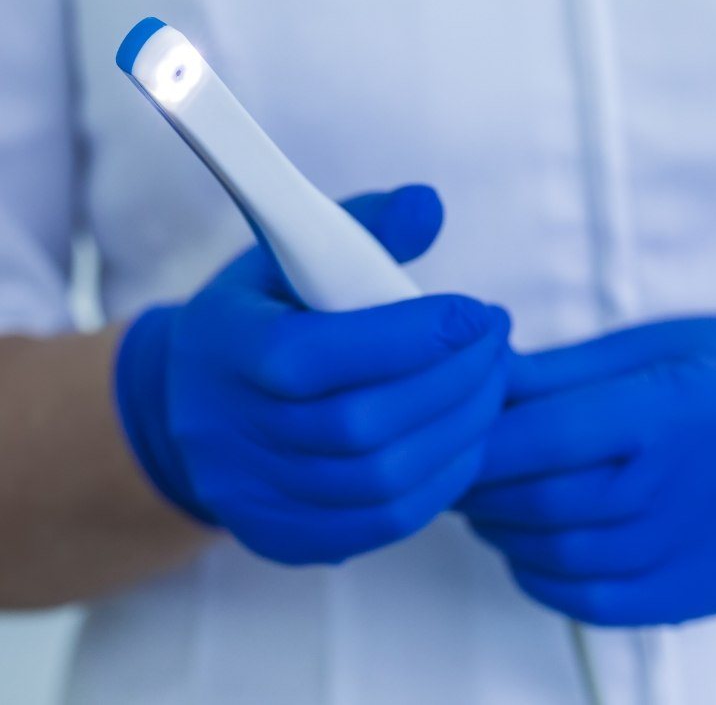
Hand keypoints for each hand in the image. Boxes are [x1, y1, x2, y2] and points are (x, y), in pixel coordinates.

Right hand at [116, 185, 511, 564]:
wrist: (191, 407)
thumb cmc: (259, 319)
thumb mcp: (289, 256)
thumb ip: (362, 227)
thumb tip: (430, 206)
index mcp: (225, 349)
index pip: (318, 355)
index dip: (410, 337)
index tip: (476, 313)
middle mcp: (230, 433)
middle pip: (361, 426)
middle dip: (453, 382)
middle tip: (497, 344)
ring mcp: (256, 497)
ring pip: (382, 481)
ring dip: (459, 431)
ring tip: (493, 386)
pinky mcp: (285, 537)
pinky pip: (383, 522)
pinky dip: (442, 481)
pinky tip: (466, 438)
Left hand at [459, 308, 715, 624]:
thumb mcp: (645, 344)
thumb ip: (556, 372)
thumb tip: (475, 384)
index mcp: (682, 403)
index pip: (553, 435)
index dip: (483, 444)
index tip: (448, 440)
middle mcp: (704, 480)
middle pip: (553, 503)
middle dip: (482, 492)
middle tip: (454, 475)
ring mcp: (713, 545)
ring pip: (570, 559)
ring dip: (505, 537)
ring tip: (484, 508)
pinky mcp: (714, 587)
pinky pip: (607, 605)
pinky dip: (547, 582)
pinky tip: (528, 552)